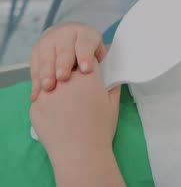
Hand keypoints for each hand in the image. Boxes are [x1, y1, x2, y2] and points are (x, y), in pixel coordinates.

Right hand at [30, 23, 105, 101]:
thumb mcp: (99, 55)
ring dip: (46, 72)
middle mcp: (66, 33)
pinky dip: (36, 81)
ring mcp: (49, 40)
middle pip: (64, 49)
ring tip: (48, 88)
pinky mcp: (37, 50)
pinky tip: (37, 95)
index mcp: (86, 33)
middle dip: (63, 64)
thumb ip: (103, 64)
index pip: (86, 43)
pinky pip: (34, 65)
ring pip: (46, 56)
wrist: (69, 41)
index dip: (85, 56)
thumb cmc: (89, 55)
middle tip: (63, 78)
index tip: (86, 71)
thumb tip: (113, 78)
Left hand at [30, 65, 122, 185]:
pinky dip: (49, 101)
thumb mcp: (113, 103)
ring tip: (67, 101)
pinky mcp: (35, 106)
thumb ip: (112, 83)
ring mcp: (48, 93)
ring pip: (52, 80)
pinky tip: (58, 113)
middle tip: (79, 88)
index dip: (89, 65)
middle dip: (72, 72)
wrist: (81, 153)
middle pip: (67, 66)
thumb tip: (112, 72)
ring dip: (58, 85)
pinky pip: (42, 97)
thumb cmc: (101, 128)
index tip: (91, 73)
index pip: (85, 59)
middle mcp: (65, 80)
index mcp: (87, 77)